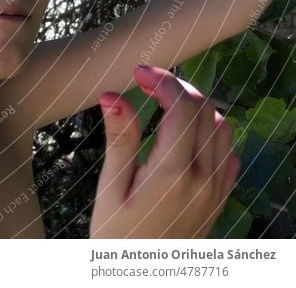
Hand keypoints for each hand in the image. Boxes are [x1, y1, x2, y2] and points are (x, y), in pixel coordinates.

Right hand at [89, 64, 241, 237]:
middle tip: (146, 82)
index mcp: (173, 174)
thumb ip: (120, 140)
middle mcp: (203, 180)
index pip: (182, 107)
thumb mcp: (109, 188)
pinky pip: (229, 153)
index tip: (139, 72)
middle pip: (204, 111)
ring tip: (164, 103)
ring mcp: (217, 190)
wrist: (139, 279)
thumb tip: (112, 95)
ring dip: (196, 107)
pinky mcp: (220, 200)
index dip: (163, 80)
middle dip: (176, 87)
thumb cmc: (116, 237)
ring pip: (223, 128)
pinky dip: (211, 131)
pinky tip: (185, 133)